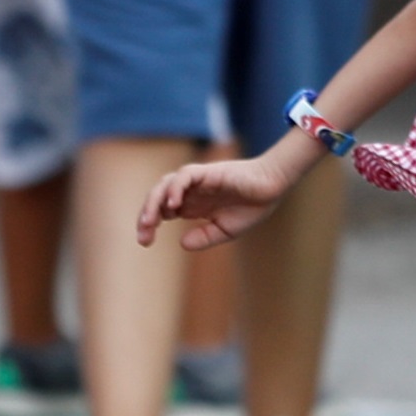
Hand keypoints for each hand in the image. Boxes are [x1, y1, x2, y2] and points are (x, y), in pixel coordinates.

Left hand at [136, 152, 296, 250]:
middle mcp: (190, 191)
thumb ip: (204, 237)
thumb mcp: (224, 230)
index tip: (145, 242)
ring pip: (165, 184)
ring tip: (150, 222)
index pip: (160, 210)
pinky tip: (173, 206)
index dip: (149, 224)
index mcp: (192, 204)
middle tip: (143, 237)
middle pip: (157, 198)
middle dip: (146, 216)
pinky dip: (175, 188)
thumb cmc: (252, 206)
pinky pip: (184, 176)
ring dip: (154, 202)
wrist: (272, 188)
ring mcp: (197, 180)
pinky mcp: (207, 172)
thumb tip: (182, 244)